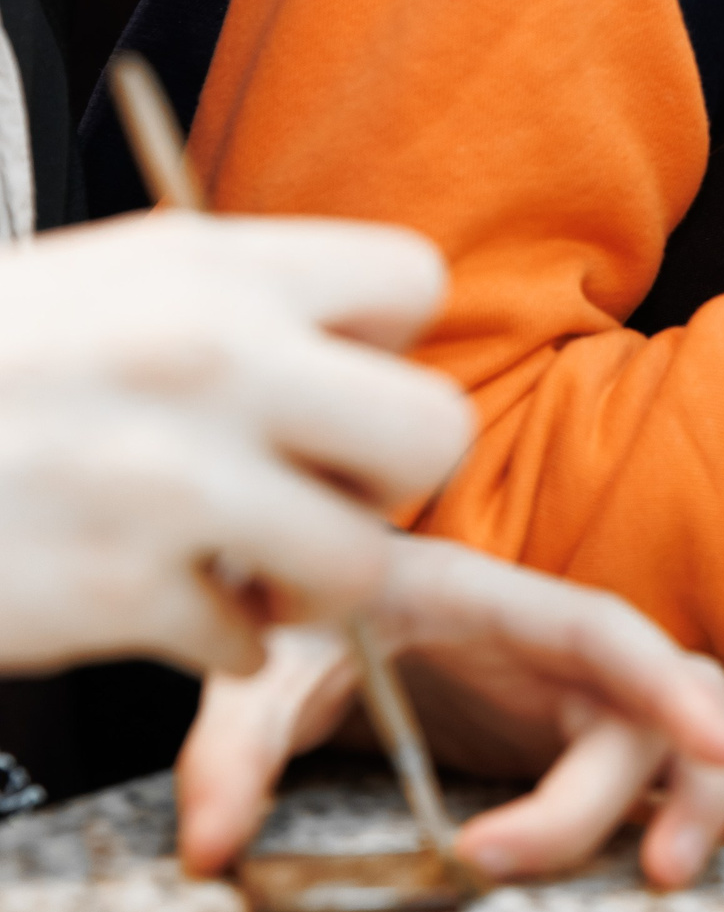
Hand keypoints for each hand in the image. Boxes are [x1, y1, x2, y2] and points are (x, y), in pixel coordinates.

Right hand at [0, 213, 473, 675]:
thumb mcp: (104, 281)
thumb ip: (236, 302)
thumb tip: (359, 341)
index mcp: (208, 267)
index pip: (411, 283)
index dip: (387, 342)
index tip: (333, 376)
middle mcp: (205, 361)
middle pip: (430, 431)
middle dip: (388, 478)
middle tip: (325, 489)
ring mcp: (166, 482)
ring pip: (360, 561)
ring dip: (313, 581)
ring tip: (250, 564)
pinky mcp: (117, 594)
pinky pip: (245, 644)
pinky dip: (209, 641)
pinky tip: (154, 603)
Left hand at [176, 537, 723, 890]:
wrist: (307, 601)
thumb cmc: (299, 615)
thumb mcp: (255, 667)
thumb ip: (233, 747)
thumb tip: (213, 849)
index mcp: (499, 603)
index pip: (607, 632)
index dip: (668, 681)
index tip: (714, 742)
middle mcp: (558, 649)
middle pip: (649, 710)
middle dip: (669, 788)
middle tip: (641, 870)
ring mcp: (576, 697)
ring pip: (679, 740)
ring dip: (707, 801)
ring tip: (686, 871)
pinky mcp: (575, 741)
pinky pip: (670, 767)